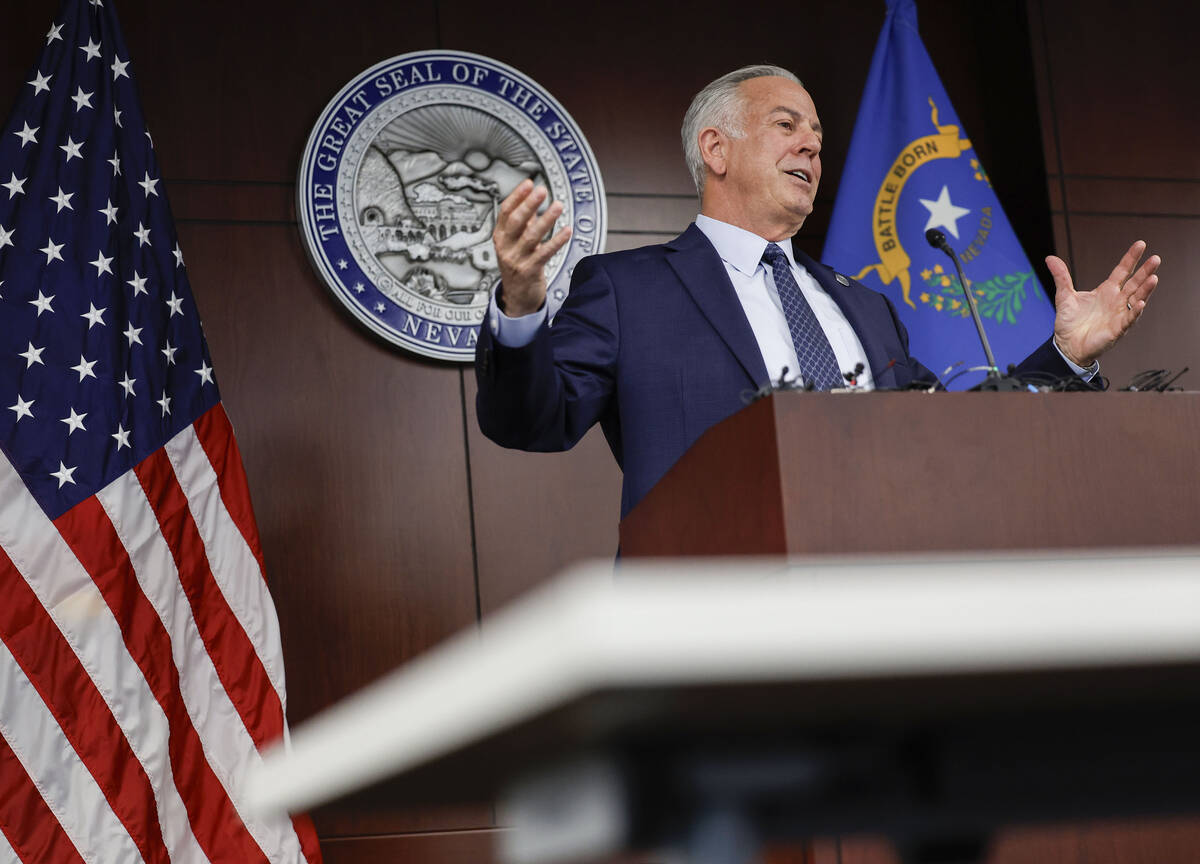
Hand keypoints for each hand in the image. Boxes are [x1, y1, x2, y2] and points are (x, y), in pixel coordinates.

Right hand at [492, 179, 571, 316]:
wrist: (517, 297)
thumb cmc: (518, 266)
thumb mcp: (514, 242)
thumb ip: (522, 223)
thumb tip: (531, 200)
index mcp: (500, 236)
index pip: (505, 212)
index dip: (517, 196)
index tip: (529, 183)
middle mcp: (505, 247)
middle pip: (516, 221)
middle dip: (529, 204)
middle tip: (542, 190)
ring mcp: (516, 260)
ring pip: (531, 236)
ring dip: (546, 220)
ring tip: (557, 206)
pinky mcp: (529, 271)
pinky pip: (544, 253)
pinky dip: (556, 241)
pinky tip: (567, 231)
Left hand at [1048, 240, 1159, 366]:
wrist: (1066, 345)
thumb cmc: (1069, 322)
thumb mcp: (1064, 296)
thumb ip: (1061, 277)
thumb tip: (1050, 258)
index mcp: (1106, 291)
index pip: (1122, 271)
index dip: (1131, 258)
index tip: (1140, 244)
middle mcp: (1116, 301)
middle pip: (1134, 283)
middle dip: (1145, 271)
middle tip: (1156, 258)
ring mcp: (1119, 314)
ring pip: (1136, 299)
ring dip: (1145, 289)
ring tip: (1154, 278)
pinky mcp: (1117, 329)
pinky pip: (1129, 319)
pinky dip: (1135, 311)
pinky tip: (1140, 303)